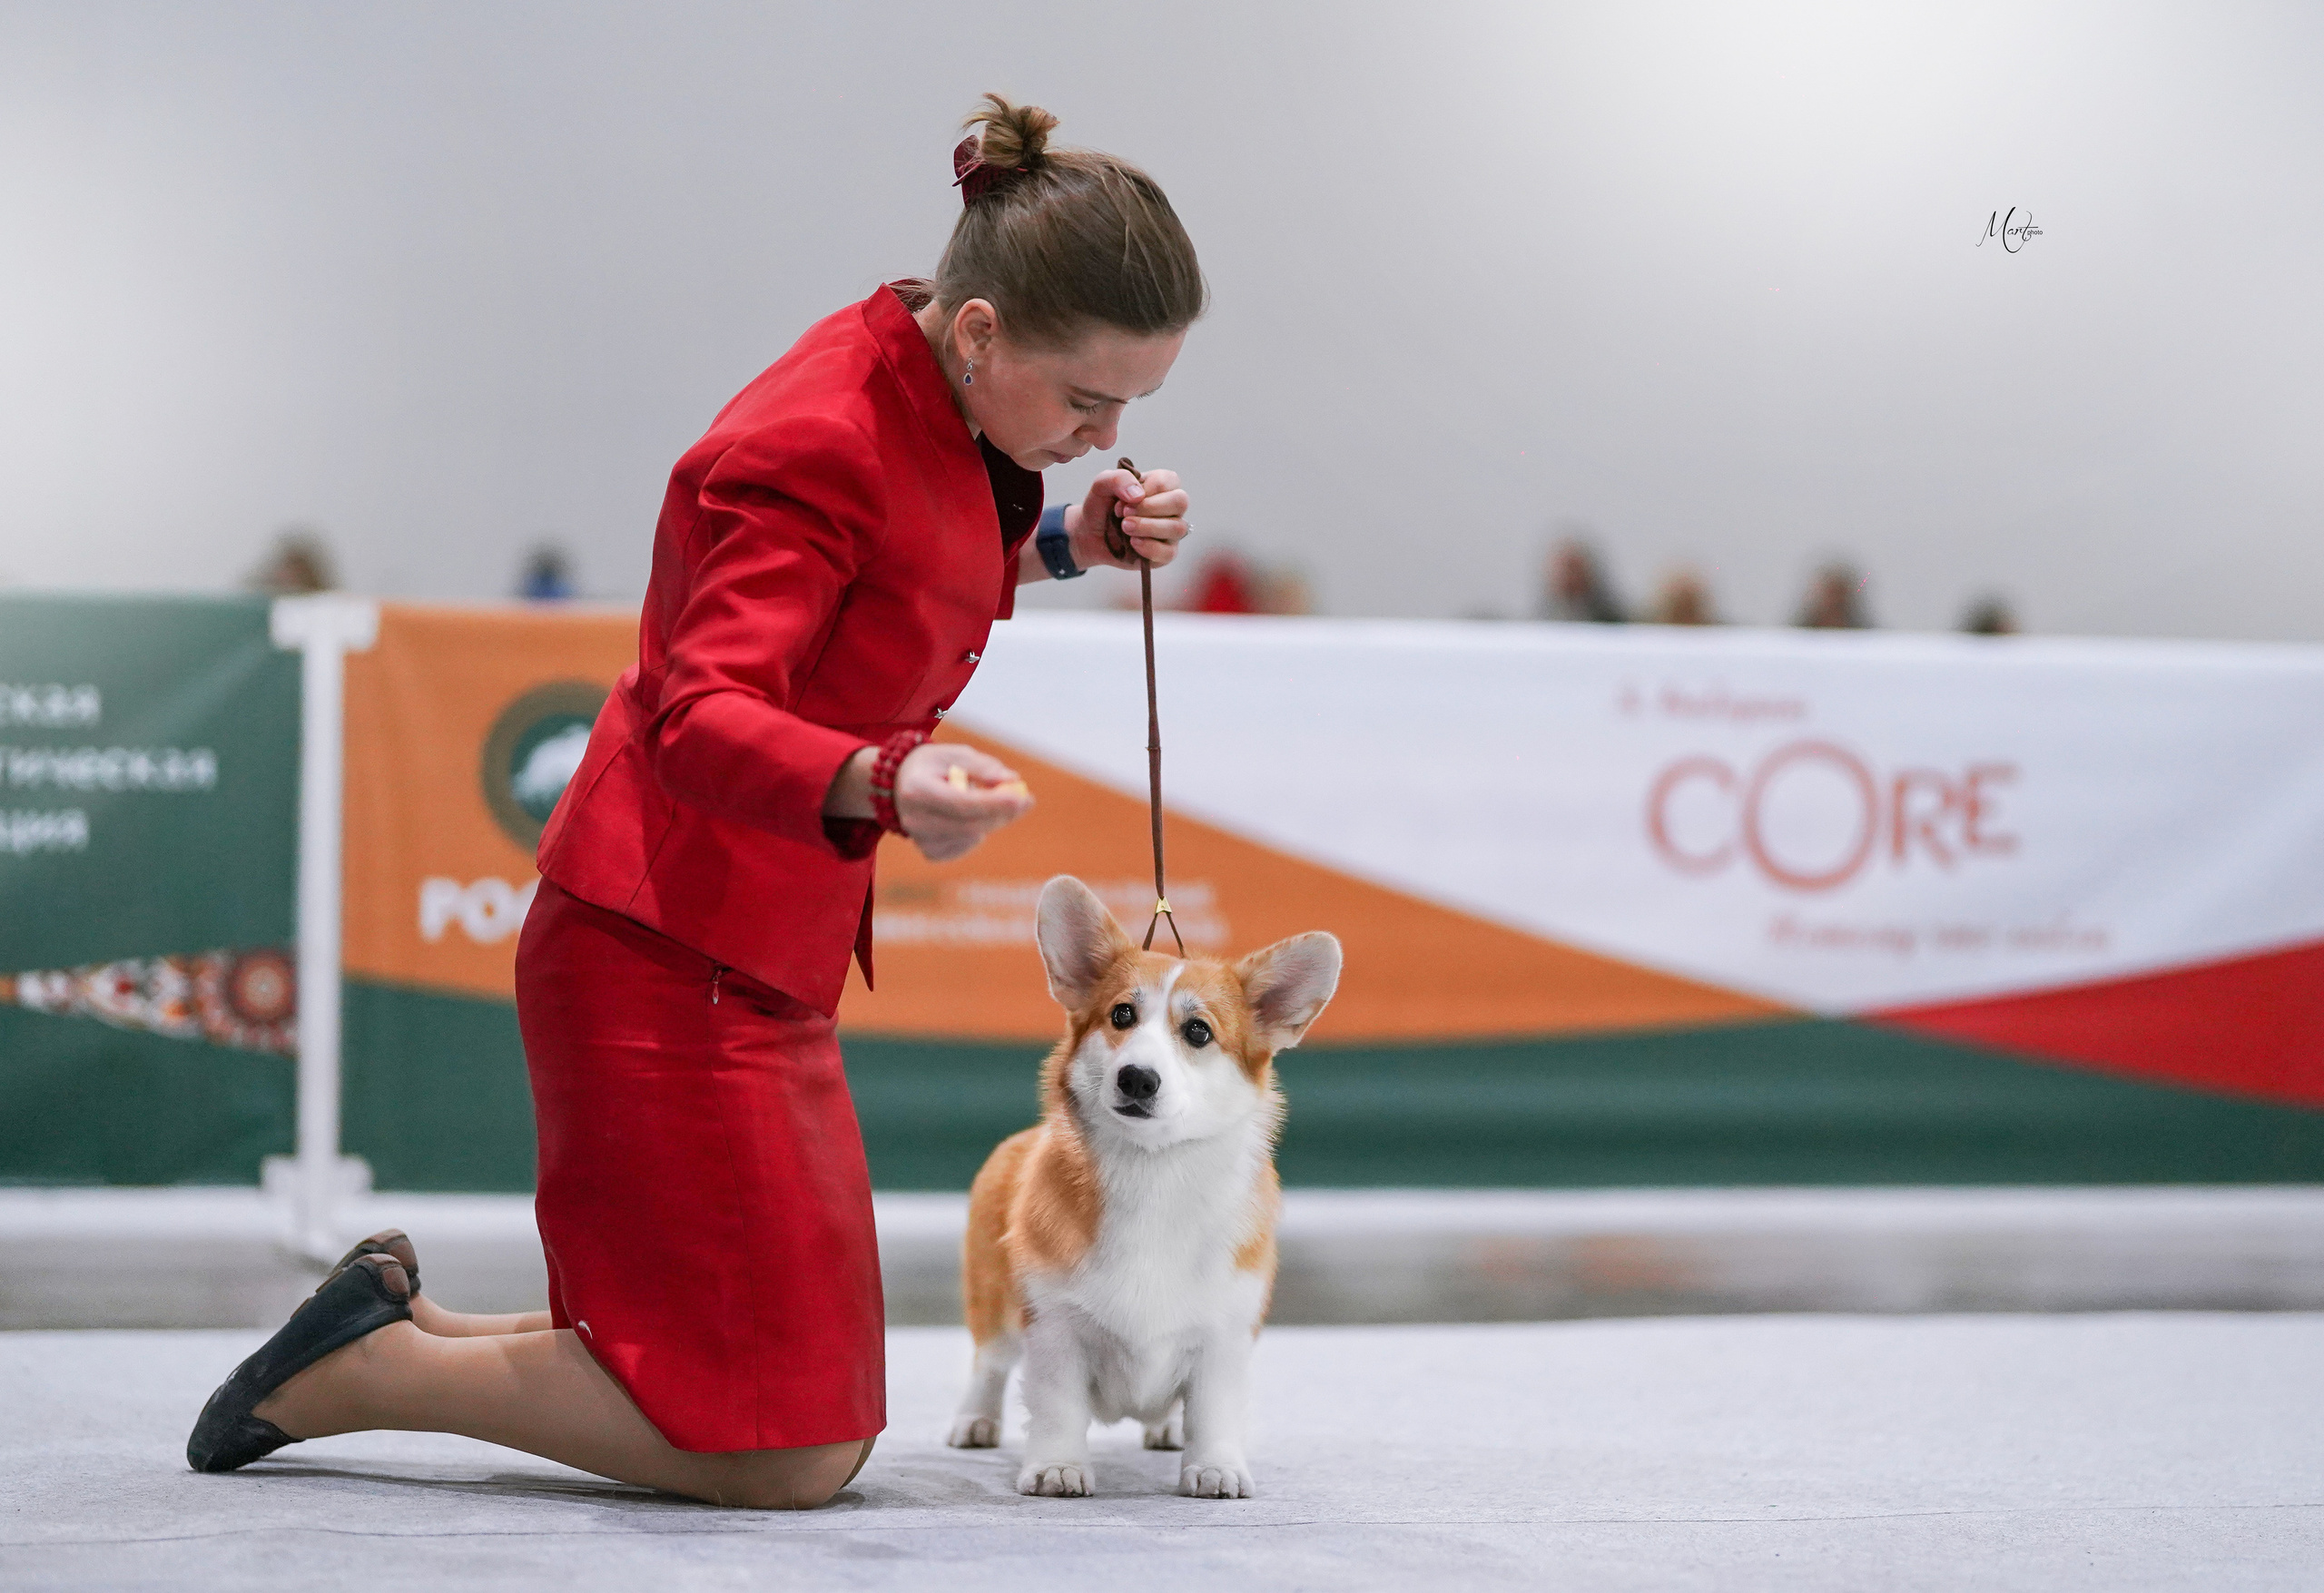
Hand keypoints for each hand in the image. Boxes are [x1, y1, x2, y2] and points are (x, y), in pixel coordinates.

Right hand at [891, 744, 1032, 861]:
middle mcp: (914, 820)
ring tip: (978, 797)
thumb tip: (1013, 781)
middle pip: (970, 825)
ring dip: (990, 819)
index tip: (1021, 797)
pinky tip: (966, 816)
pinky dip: (976, 831)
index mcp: (917, 790)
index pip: (960, 803)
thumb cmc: (934, 765)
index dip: (993, 803)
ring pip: (972, 836)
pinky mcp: (930, 852)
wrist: (900, 784)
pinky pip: (967, 846)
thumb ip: (984, 767)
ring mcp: (920, 839)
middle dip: (1002, 813)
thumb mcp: (956, 754)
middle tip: (1026, 800)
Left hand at [1068, 467, 1187, 570]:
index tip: (1124, 499)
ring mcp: (1171, 531)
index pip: (1170, 480)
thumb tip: (1139, 495)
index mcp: (1162, 484)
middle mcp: (1172, 507)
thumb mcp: (1101, 485)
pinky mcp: (1166, 553)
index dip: (1147, 489)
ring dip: (1147, 527)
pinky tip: (1132, 543)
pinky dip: (1149, 547)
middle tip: (1124, 513)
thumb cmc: (1102, 506)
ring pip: (1177, 528)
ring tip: (1124, 527)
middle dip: (1150, 507)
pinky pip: (1169, 552)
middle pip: (1181, 502)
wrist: (1090, 534)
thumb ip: (1119, 479)